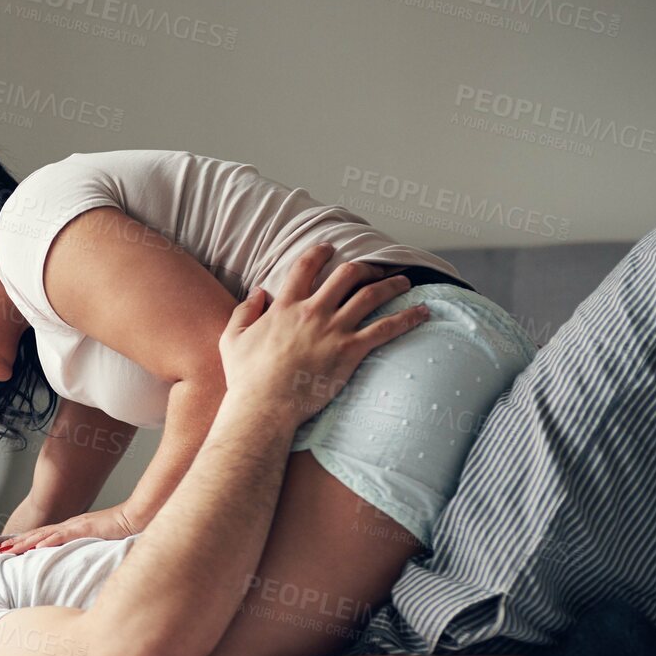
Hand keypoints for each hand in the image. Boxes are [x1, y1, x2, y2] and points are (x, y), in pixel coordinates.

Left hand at [0, 504, 140, 553]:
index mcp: (69, 530)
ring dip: (23, 543)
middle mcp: (67, 526)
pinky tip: (35, 547)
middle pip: (35, 535)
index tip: (4, 550)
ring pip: (42, 535)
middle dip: (13, 543)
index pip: (39, 537)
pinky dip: (47, 542)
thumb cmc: (119, 531)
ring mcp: (74, 526)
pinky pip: (61, 536)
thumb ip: (82, 549)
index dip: (21, 543)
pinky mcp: (84, 529)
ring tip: (5, 551)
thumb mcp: (95, 542)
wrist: (134, 517)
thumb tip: (72, 561)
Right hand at [217, 244, 429, 423]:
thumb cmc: (246, 378)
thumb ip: (244, 311)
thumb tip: (258, 292)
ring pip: (371, 296)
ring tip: (403, 280)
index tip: (330, 248)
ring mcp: (334, 330)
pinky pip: (386, 329)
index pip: (306, 267)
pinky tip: (423, 312)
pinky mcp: (350, 351)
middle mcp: (313, 312)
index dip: (320, 252)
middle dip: (364, 267)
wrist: (264, 407)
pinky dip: (407, 318)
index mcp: (285, 307)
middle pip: (346, 275)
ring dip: (390, 284)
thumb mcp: (232, 340)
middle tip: (374, 268)